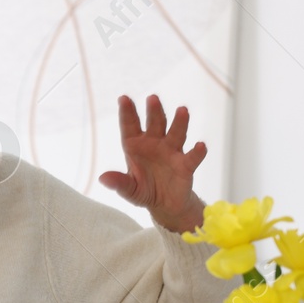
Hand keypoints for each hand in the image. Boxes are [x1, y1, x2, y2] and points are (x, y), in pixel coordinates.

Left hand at [98, 95, 208, 233]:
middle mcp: (155, 144)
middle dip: (154, 111)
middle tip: (152, 98)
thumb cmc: (144, 191)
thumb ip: (118, 183)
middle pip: (155, 124)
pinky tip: (201, 146)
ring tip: (182, 110)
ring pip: (176, 133)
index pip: (130, 127)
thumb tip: (102, 178)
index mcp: (136, 147)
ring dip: (179, 122)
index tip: (123, 98)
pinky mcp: (186, 165)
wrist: (165, 204)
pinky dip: (197, 152)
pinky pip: (192, 157)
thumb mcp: (129, 190)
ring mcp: (171, 152)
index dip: (127, 113)